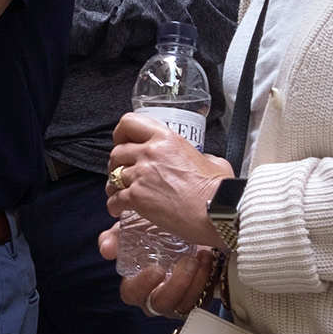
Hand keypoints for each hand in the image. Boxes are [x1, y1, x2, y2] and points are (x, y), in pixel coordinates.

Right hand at [100, 225, 217, 317]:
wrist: (185, 232)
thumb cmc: (154, 235)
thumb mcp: (131, 230)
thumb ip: (113, 237)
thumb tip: (106, 249)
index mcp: (136, 284)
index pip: (132, 294)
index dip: (142, 285)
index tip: (157, 270)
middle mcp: (155, 297)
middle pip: (161, 304)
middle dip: (177, 284)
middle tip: (188, 261)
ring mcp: (177, 301)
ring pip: (185, 304)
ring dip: (196, 280)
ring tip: (202, 257)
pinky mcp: (198, 300)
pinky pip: (203, 300)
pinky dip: (208, 280)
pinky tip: (208, 261)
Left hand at [106, 111, 232, 247]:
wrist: (218, 211)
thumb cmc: (219, 189)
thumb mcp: (213, 161)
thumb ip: (200, 156)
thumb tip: (198, 160)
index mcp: (166, 138)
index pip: (129, 122)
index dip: (121, 134)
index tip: (122, 142)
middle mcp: (150, 153)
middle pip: (117, 152)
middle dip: (116, 164)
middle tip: (122, 173)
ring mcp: (142, 175)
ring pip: (113, 176)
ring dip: (113, 186)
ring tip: (118, 193)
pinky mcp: (137, 197)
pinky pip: (115, 199)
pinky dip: (113, 205)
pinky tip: (118, 209)